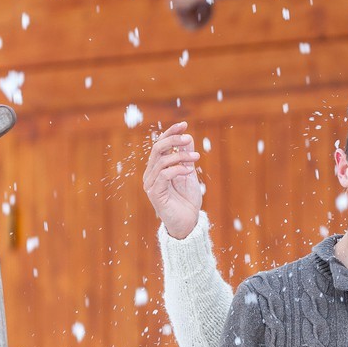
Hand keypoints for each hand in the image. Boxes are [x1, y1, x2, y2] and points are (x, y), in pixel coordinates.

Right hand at [144, 122, 203, 239]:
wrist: (188, 222)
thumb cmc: (187, 200)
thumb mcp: (189, 174)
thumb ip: (186, 157)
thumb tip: (188, 138)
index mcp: (157, 168)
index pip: (160, 144)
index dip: (170, 133)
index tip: (184, 124)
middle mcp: (151, 174)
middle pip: (157, 149)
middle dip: (173, 140)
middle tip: (188, 138)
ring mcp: (151, 184)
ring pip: (162, 160)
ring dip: (180, 156)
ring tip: (196, 158)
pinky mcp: (155, 193)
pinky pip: (164, 175)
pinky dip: (178, 169)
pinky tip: (190, 170)